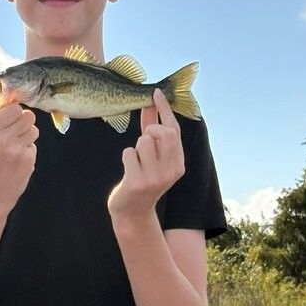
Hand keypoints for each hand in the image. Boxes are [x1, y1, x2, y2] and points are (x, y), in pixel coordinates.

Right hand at [0, 104, 38, 219]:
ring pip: (34, 130)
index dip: (16, 113)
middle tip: (17, 133)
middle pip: (28, 116)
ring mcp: (16, 150)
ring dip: (28, 137)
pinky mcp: (27, 160)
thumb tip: (2, 104)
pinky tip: (17, 162)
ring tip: (16, 148)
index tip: (12, 120)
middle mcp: (1, 139)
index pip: (13, 108)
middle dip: (25, 123)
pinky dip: (28, 152)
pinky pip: (34, 147)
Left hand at [108, 89, 184, 224]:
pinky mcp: (138, 182)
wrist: (133, 212)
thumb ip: (152, 131)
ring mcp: (155, 178)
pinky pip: (129, 153)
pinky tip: (129, 170)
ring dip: (136, 147)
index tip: (155, 92)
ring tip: (136, 161)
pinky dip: (126, 157)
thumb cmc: (142, 179)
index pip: (175, 130)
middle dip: (150, 129)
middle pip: (164, 132)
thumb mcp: (152, 157)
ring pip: (144, 141)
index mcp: (178, 164)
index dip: (165, 109)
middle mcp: (171, 171)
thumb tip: (149, 105)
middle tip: (144, 139)